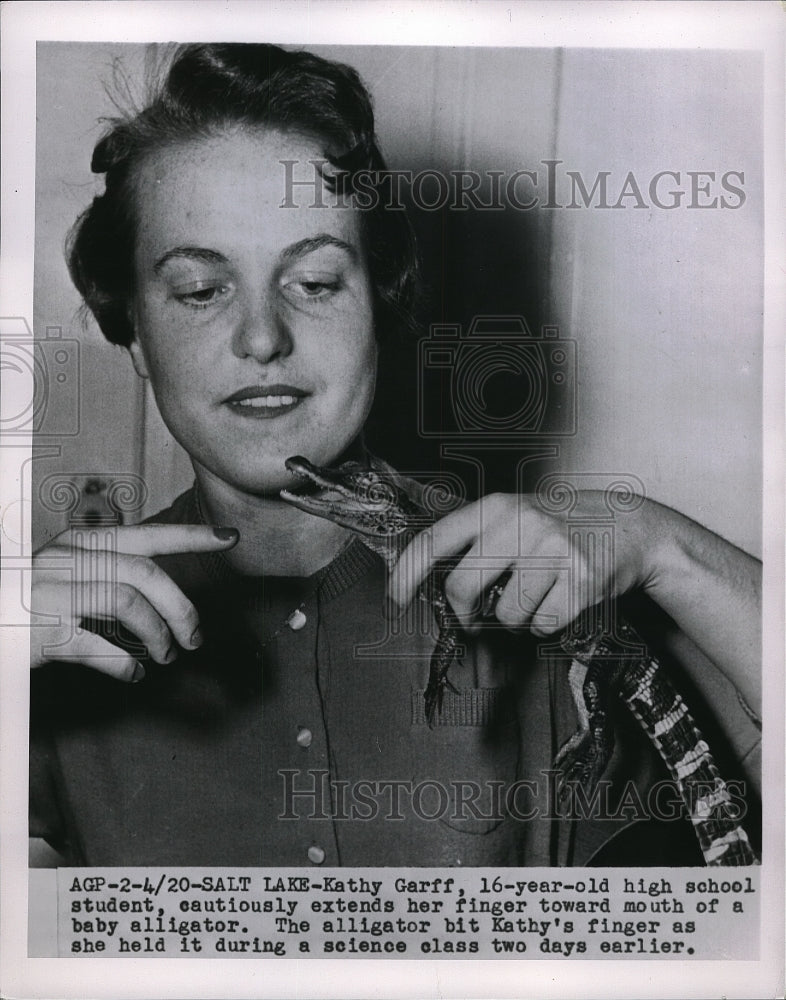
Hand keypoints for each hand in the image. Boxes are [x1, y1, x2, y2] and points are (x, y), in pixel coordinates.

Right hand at [30, 524, 238, 681]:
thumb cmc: (22, 602)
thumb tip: (161, 600)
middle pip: (145, 573)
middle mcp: (65, 560)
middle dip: (181, 606)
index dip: (192, 536)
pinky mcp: (40, 631)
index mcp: (78, 545)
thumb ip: (106, 577)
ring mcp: (51, 594)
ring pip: (129, 604)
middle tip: (194, 637)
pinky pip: (98, 647)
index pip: (146, 535)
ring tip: (165, 656)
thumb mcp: (63, 576)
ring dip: (158, 635)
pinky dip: (124, 664)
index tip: (229, 537)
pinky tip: (133, 673)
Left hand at [389, 491, 655, 635]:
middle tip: (475, 617)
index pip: (433, 541)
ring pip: (505, 615)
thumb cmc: (561, 528)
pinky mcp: (581, 580)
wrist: (631, 526)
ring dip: (515, 620)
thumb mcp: (516, 516)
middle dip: (463, 613)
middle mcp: (521, 523)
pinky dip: (546, 625)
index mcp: (496, 507)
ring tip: (536, 596)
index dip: (405, 576)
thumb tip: (430, 588)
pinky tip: (561, 601)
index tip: (393, 604)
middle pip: (460, 588)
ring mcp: (553, 550)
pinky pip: (542, 626)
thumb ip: (477, 543)